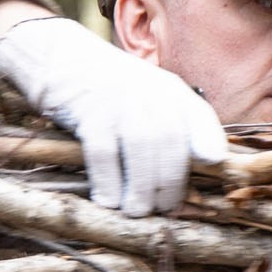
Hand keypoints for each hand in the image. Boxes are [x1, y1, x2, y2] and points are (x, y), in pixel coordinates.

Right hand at [0, 14, 226, 216]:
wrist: (60, 60)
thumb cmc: (110, 90)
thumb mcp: (149, 96)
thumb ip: (176, 123)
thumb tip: (206, 163)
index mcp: (170, 90)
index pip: (200, 116)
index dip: (209, 140)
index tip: (212, 163)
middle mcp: (148, 93)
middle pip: (170, 143)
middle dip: (171, 183)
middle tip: (164, 209)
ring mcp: (118, 103)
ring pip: (141, 152)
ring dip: (143, 190)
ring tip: (138, 211)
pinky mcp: (88, 116)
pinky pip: (104, 156)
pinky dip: (109, 184)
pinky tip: (109, 202)